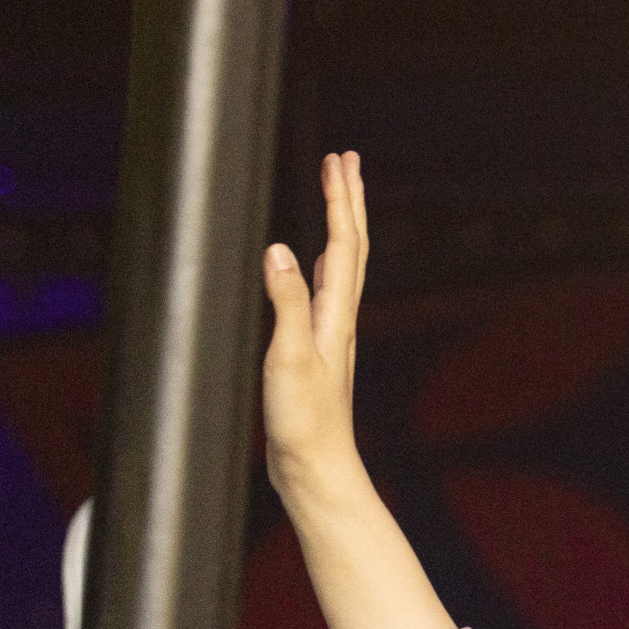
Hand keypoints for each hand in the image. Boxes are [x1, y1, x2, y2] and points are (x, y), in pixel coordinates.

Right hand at [260, 152, 369, 496]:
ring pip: (341, 266)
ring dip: (339, 226)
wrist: (314, 469)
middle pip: (350, 247)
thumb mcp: (290, 359)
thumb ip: (286, 305)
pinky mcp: (316, 351)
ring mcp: (330, 334)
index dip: (339, 200)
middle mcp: (339, 319)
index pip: (343, 244)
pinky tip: (312, 267)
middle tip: (344, 160)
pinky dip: (322, 263)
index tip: (337, 161)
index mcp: (336, 315)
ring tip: (335, 196)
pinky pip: (323, 291)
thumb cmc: (304, 422)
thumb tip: (278, 250)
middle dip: (347, 200)